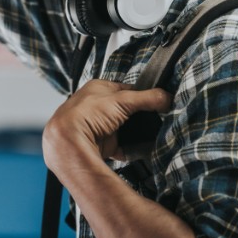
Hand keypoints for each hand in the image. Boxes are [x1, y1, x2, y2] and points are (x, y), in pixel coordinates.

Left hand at [43, 80, 171, 176]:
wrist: (71, 143)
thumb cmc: (86, 115)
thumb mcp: (122, 100)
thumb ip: (147, 98)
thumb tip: (167, 97)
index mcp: (98, 88)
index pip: (127, 89)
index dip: (143, 95)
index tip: (158, 101)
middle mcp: (97, 106)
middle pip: (127, 110)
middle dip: (140, 116)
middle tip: (156, 119)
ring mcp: (99, 126)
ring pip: (125, 128)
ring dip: (135, 132)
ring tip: (150, 134)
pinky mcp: (102, 144)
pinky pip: (122, 146)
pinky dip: (131, 148)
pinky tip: (139, 148)